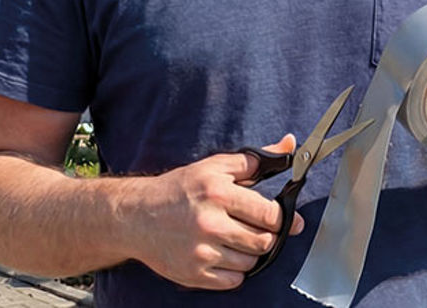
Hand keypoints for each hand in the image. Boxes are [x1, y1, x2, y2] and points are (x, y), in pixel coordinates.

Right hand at [127, 134, 304, 289]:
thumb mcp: (215, 166)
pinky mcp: (192, 274)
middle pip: (264, 241)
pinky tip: (227, 256)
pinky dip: (236, 272)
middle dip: (268, 236)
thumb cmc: (179, 189)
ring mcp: (200, 252)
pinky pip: (233, 281)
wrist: (136, 216)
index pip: (270, 214)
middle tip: (260, 229)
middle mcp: (210, 224)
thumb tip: (290, 145)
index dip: (283, 218)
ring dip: (252, 254)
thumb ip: (255, 159)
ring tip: (240, 240)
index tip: (283, 218)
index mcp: (219, 194)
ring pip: (251, 263)